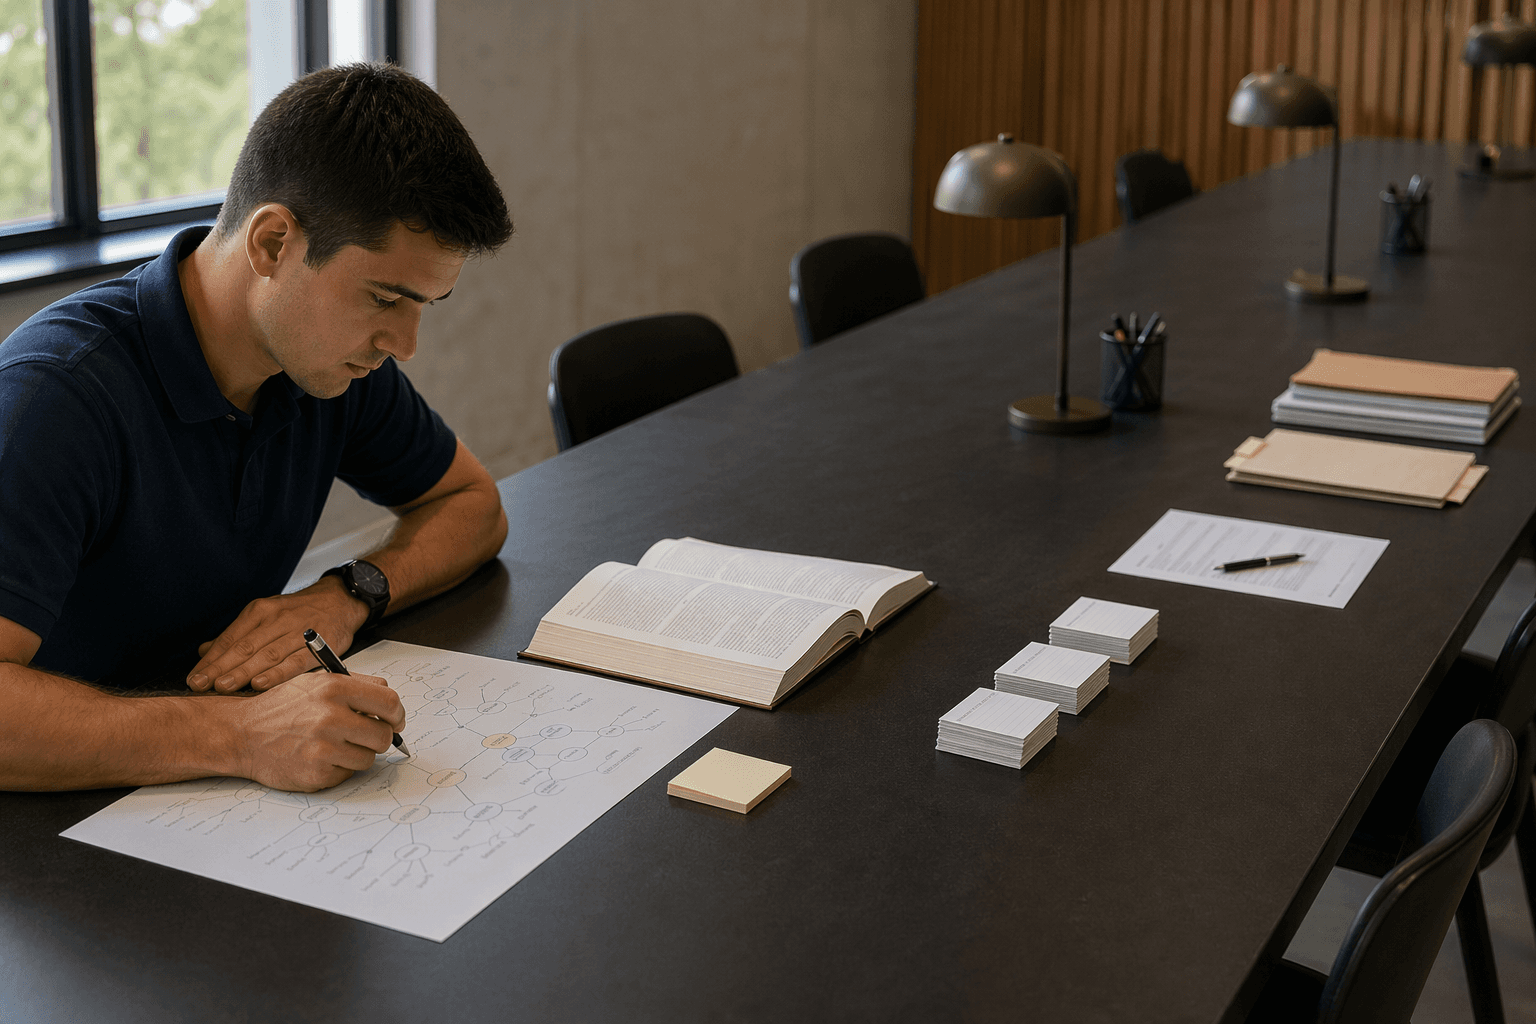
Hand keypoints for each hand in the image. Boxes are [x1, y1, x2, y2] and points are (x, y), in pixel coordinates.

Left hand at [187, 578, 367, 692]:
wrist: (340, 600)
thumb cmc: (299, 612)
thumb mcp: (265, 615)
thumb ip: (237, 635)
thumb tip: (206, 652)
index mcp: (260, 611)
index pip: (230, 638)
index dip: (211, 660)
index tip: (194, 678)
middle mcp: (277, 619)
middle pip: (244, 647)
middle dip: (221, 667)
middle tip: (201, 685)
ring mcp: (298, 632)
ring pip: (266, 654)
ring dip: (243, 671)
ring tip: (223, 686)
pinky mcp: (318, 645)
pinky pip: (295, 661)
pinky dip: (278, 673)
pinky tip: (260, 683)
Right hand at [231, 671, 403, 791]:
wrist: (242, 735)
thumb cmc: (281, 708)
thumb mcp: (315, 682)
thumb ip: (356, 685)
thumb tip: (390, 702)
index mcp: (334, 689)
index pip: (389, 702)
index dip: (397, 714)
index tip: (395, 720)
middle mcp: (330, 717)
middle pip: (384, 736)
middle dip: (379, 737)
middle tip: (365, 736)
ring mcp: (323, 749)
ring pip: (369, 758)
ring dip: (357, 753)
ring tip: (333, 744)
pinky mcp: (316, 774)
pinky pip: (348, 774)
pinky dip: (339, 768)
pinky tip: (319, 757)